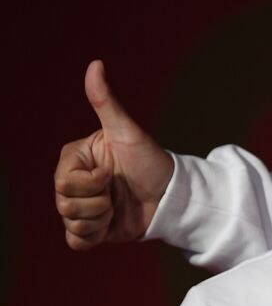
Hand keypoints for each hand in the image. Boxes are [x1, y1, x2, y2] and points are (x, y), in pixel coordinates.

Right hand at [54, 60, 174, 249]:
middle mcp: (73, 182)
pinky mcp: (91, 229)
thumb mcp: (128, 131)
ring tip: (118, 207)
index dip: (91, 182)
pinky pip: (75, 241)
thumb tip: (96, 64)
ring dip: (100, 219)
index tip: (112, 173)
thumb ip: (106, 101)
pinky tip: (111, 224)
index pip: (63, 181)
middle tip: (118, 191)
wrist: (173, 196)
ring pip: (71, 222)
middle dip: (98, 202)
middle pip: (64, 204)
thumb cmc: (151, 160)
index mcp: (75, 159)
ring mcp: (81, 206)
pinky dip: (93, 236)